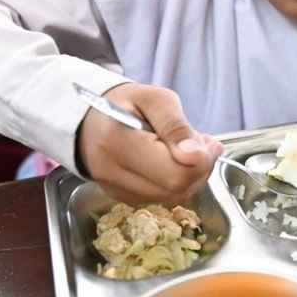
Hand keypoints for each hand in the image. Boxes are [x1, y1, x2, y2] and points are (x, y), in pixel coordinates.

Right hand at [77, 83, 223, 204]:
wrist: (89, 118)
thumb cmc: (125, 103)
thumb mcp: (155, 98)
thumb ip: (177, 126)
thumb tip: (197, 156)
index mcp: (118, 142)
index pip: (174, 174)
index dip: (201, 162)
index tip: (208, 142)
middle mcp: (112, 172)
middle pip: (176, 189)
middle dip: (199, 169)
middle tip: (202, 143)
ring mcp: (115, 189)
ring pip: (172, 197)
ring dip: (189, 176)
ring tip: (185, 149)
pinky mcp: (120, 197)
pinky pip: (161, 198)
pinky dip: (175, 182)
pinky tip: (171, 161)